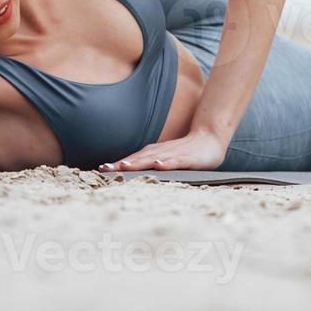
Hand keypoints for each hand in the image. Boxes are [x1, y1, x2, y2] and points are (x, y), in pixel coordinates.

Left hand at [97, 129, 227, 172]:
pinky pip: (175, 161)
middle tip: (105, 169)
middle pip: (137, 159)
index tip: (100, 169)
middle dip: (121, 164)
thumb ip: (148, 163)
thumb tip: (129, 171)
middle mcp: (159, 152)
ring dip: (139, 163)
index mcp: (153, 153)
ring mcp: (173, 154)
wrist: (209, 138)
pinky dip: (166, 163)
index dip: (116, 164)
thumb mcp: (163, 157)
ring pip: (153, 159)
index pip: (131, 159)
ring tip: (125, 166)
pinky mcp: (187, 158)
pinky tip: (158, 165)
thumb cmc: (184, 151)